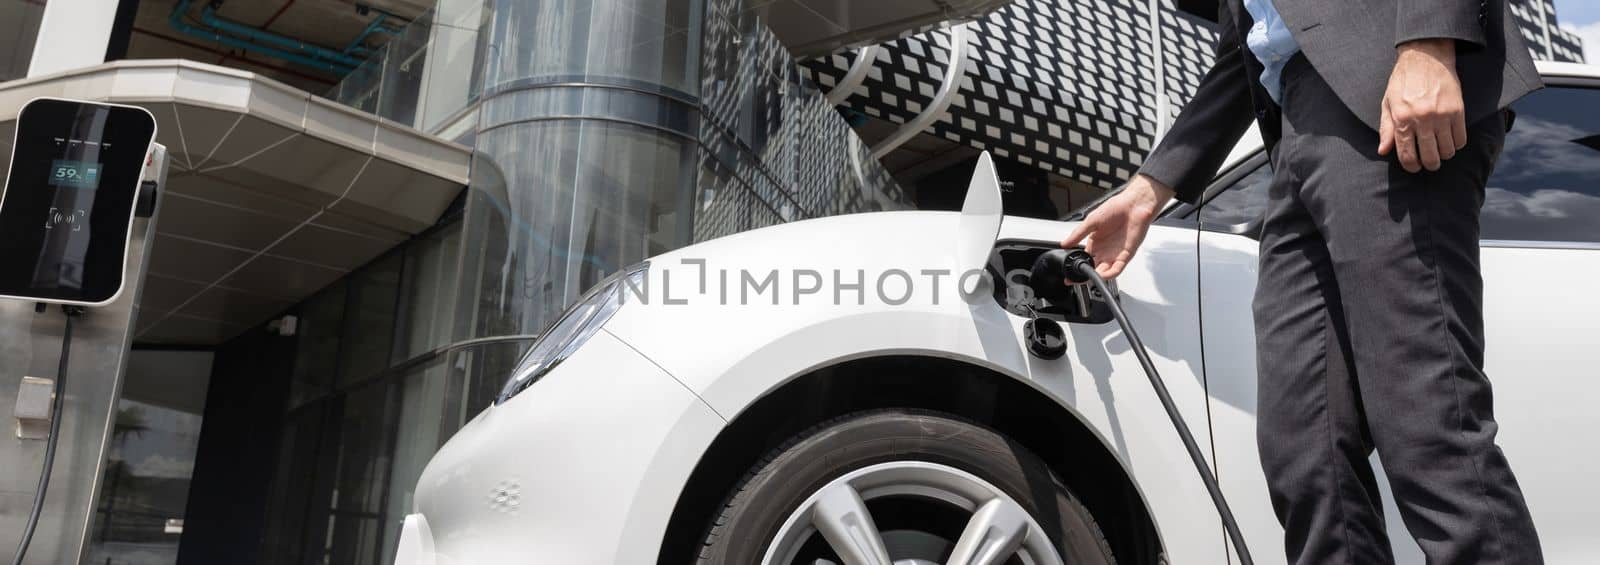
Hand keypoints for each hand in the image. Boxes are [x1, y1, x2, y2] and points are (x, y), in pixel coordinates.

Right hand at [1062, 174, 1173, 279]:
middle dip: (1085, 276)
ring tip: (1089, 278)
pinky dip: (1110, 274)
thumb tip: (1064, 244)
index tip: (1069, 274)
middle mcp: (1104, 250)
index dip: (1077, 268)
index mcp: (1095, 242)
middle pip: (1094, 268)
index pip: (1084, 260)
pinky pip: (1117, 268)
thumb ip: (1077, 234)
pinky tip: (1103, 275)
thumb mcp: (1091, 221)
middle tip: (1077, 279)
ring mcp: (1115, 254)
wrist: (1133, 205)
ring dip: (1097, 277)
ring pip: (1105, 271)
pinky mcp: (1126, 255)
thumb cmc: (1115, 208)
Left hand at [1378, 39, 1466, 172]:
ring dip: (1444, 155)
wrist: (1426, 57)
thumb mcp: (1388, 103)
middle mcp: (1422, 119)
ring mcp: (1442, 115)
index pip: (1407, 155)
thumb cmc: (1404, 81)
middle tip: (1429, 162)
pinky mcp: (1458, 110)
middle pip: (1430, 157)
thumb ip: (1386, 129)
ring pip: (1448, 150)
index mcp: (1402, 119)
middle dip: (1429, 164)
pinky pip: (1461, 139)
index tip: (1414, 167)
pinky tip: (1451, 140)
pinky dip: (1457, 144)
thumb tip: (1383, 151)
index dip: (1411, 166)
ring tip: (1440, 151)